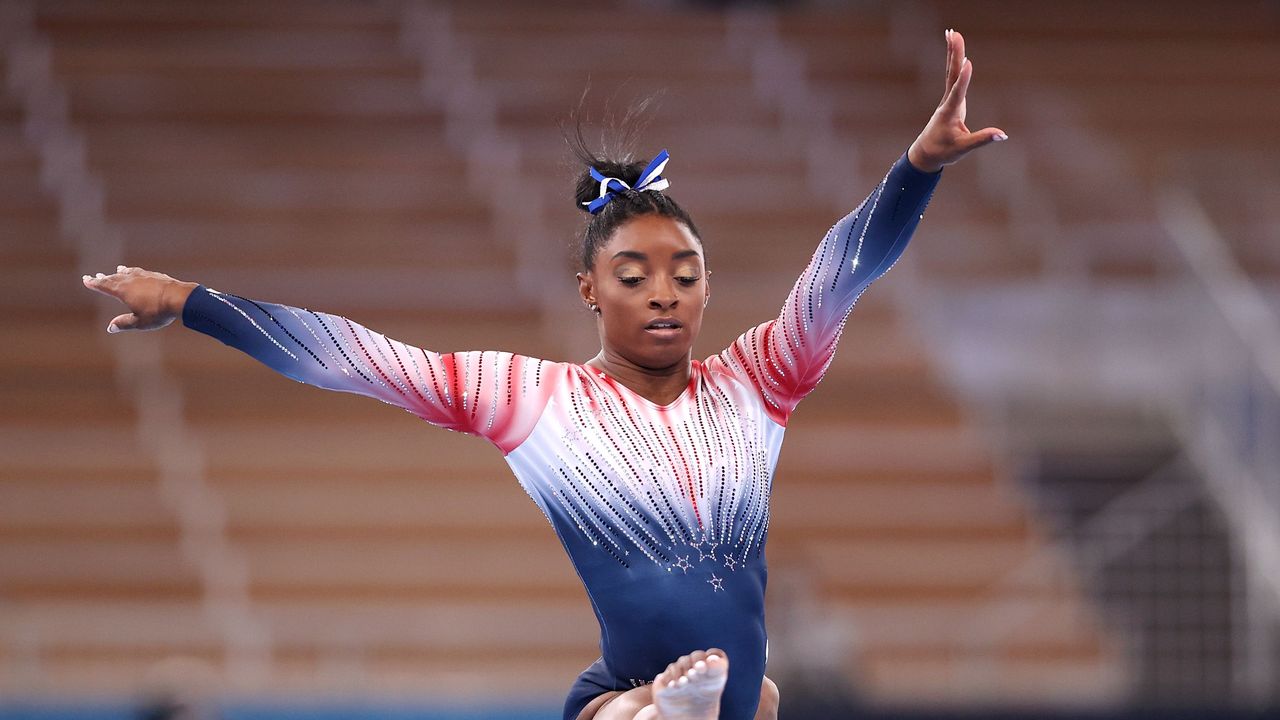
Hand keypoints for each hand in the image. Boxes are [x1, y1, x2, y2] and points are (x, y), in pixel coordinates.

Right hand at [80, 265, 196, 332]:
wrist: (180, 297)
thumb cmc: (159, 312)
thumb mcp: (140, 322)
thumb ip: (124, 323)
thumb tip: (110, 328)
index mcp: (123, 291)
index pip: (105, 286)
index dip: (95, 283)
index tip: (86, 280)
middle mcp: (131, 280)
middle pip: (114, 278)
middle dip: (104, 278)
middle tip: (95, 276)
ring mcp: (144, 276)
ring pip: (128, 273)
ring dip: (120, 273)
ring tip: (117, 271)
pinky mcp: (155, 275)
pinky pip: (141, 272)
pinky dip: (135, 272)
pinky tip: (138, 273)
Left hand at [907, 29, 1006, 173]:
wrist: (926, 153)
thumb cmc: (943, 151)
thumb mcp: (962, 149)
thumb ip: (981, 140)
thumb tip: (1002, 134)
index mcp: (950, 112)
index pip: (957, 93)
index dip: (963, 79)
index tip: (968, 62)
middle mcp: (947, 102)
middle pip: (952, 74)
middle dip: (955, 54)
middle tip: (954, 34)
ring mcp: (948, 99)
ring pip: (951, 72)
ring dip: (953, 52)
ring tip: (952, 33)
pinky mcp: (951, 99)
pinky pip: (953, 76)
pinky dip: (955, 62)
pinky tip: (958, 52)